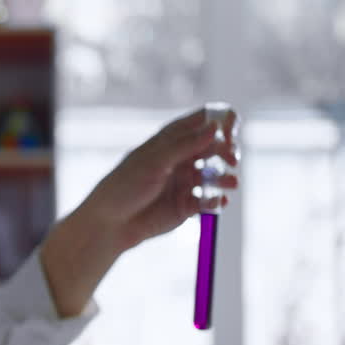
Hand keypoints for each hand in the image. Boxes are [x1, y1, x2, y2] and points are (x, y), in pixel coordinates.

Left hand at [39, 107, 239, 316]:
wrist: (111, 223)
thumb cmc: (125, 186)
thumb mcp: (154, 162)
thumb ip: (185, 145)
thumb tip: (215, 128)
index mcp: (171, 140)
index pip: (202, 121)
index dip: (221, 121)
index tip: (230, 129)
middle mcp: (182, 158)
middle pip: (215, 147)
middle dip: (227, 151)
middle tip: (232, 159)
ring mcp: (186, 181)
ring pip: (215, 175)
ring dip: (226, 177)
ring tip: (231, 183)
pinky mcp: (187, 205)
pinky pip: (209, 200)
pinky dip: (217, 200)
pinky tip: (219, 202)